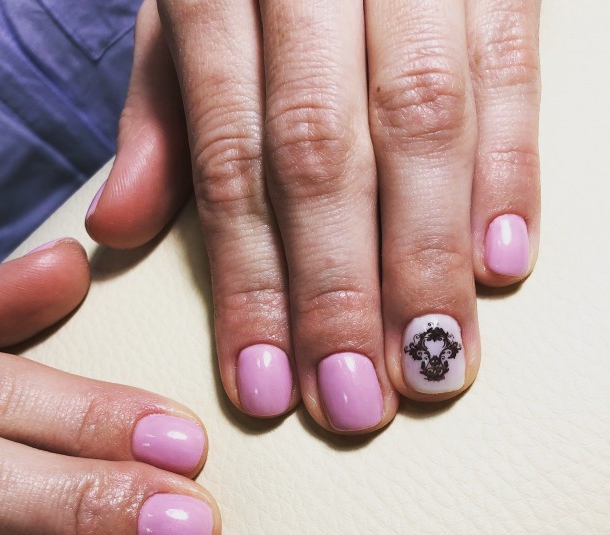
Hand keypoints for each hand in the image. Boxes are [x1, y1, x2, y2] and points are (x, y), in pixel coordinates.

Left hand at [86, 0, 539, 432]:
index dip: (250, 287)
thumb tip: (117, 226)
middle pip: (326, 161)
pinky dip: (510, 172)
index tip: (263, 385)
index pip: (233, 168)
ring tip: (428, 368)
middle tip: (352, 402)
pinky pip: (509, 68)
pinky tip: (501, 264)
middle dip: (339, 295)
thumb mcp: (182, 6)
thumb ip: (160, 114)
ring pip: (424, 128)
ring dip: (428, 263)